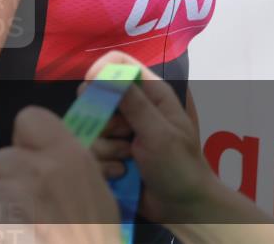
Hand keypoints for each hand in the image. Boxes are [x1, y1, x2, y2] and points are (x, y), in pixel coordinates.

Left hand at [0, 105, 121, 243]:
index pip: (29, 118)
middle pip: (1, 160)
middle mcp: (44, 171)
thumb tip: (43, 153)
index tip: (32, 162)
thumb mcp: (97, 192)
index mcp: (72, 156)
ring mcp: (20, 200)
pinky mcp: (0, 226)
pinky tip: (7, 238)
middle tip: (27, 207)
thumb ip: (67, 165)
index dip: (25, 141)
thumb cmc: (95, 237)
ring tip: (20, 227)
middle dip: (7, 183)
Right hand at [82, 51, 219, 225]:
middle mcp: (132, 108)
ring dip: (107, 148)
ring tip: (128, 161)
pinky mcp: (110, 154)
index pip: (119, 64)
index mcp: (150, 93)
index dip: (101, 73)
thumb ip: (132, 103)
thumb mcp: (158, 132)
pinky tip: (122, 174)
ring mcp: (119, 132)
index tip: (92, 92)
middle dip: (103, 120)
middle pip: (96, 97)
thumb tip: (104, 71)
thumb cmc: (179, 167)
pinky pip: (91, 151)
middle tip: (122, 134)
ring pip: (91, 128)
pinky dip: (104, 165)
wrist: (183, 208)